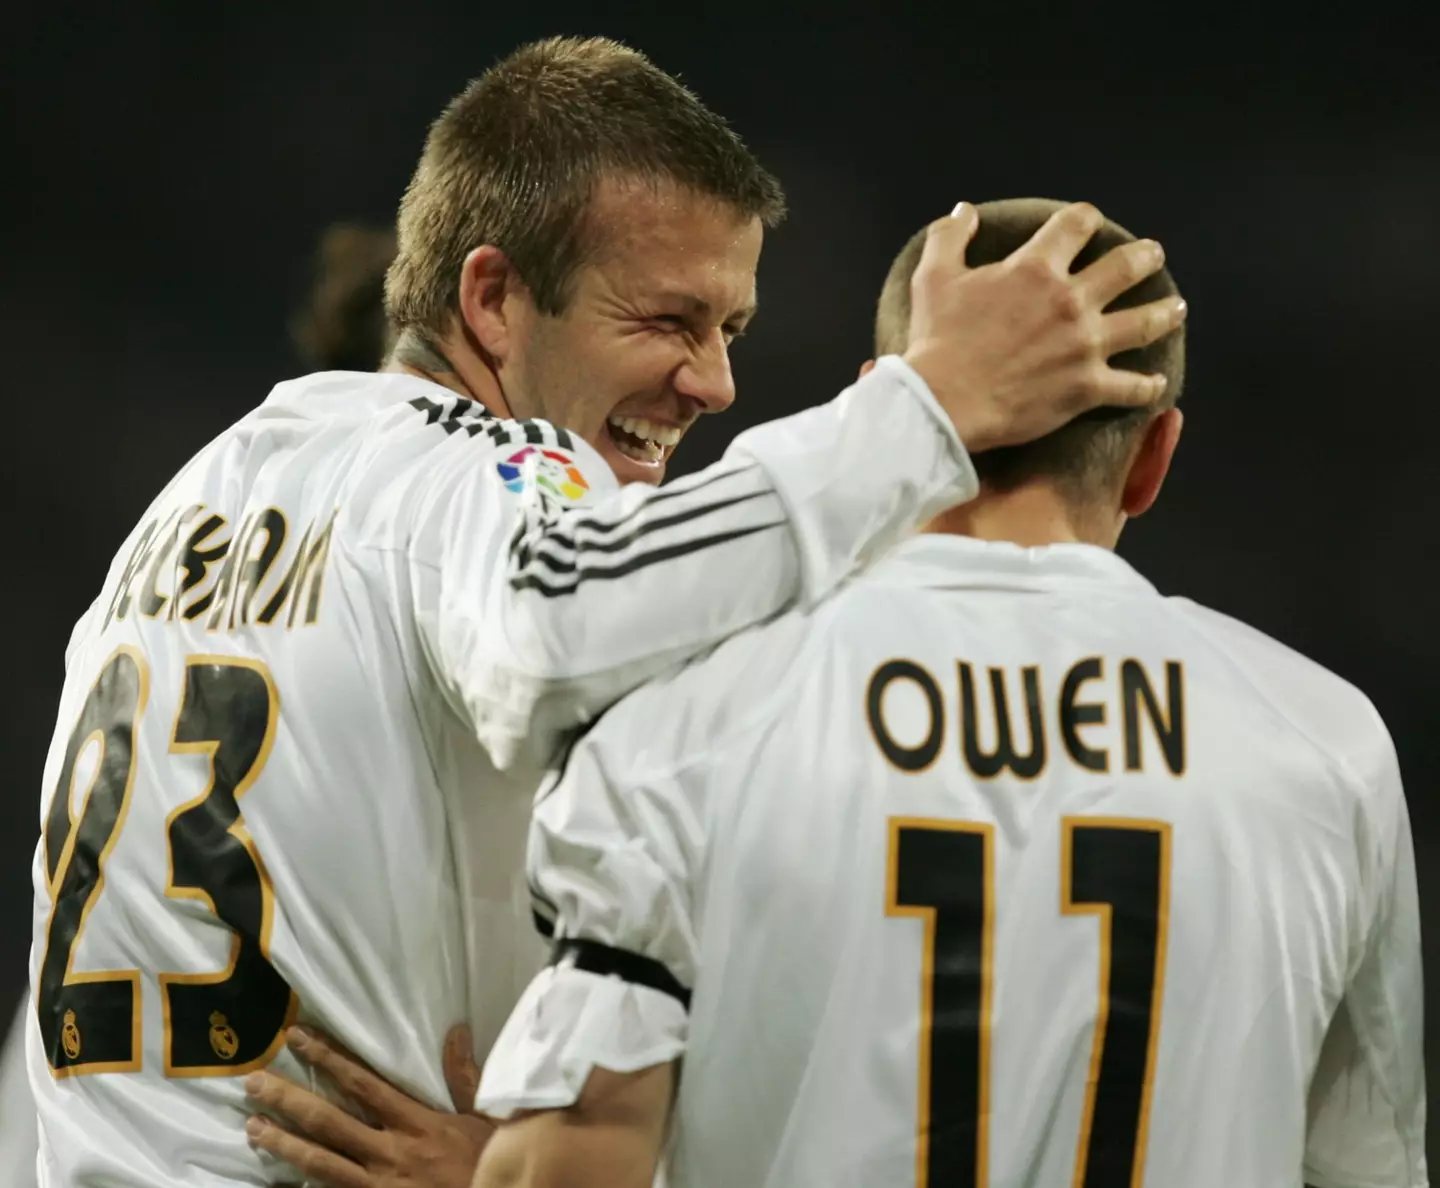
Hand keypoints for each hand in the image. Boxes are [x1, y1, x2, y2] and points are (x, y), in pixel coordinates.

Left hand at [245, 1024, 491, 1187]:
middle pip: (329, 1121)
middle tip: (254, 1082)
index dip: (330, 1059)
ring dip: (283, 1143)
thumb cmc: (487, 1166)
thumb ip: (464, 1077)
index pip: (364, 1084)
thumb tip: (456, 1031)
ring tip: (251, 1127)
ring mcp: (376, 1186)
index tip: (300, 1037)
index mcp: (416, 1123)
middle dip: (289, 1099)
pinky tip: (271, 1186)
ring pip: (319, 1162)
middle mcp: (389, 1152)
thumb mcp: (484, 1118)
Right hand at [904, 201, 1187, 452]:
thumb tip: (963, 211)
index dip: (1086, 218)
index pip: (1077, 224)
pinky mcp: (1087, 387)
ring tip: (1177, 307)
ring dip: (1166, 312)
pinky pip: (1132, 386)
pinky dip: (1148, 385)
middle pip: (1127, 267)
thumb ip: (949, 238)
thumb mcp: (933, 278)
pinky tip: (1157, 383)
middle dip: (1146, 257)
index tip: (1090, 223)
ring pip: (1145, 322)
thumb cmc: (937, 341)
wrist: (944, 402)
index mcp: (1036, 268)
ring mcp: (1085, 345)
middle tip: (1153, 256)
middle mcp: (1070, 300)